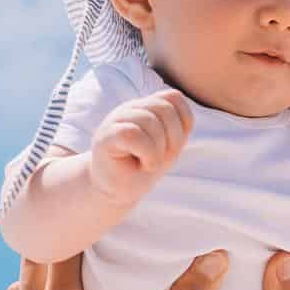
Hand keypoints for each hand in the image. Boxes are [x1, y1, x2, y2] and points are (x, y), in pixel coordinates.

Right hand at [85, 90, 193, 205]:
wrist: (116, 191)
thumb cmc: (141, 169)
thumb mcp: (168, 148)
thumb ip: (176, 127)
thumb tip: (184, 114)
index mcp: (145, 107)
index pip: (173, 97)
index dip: (183, 121)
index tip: (175, 145)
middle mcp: (130, 109)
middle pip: (164, 107)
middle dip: (174, 137)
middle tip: (164, 158)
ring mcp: (115, 120)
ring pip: (148, 120)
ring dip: (159, 149)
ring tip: (151, 163)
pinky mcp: (105, 136)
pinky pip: (132, 134)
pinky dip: (148, 153)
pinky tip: (146, 165)